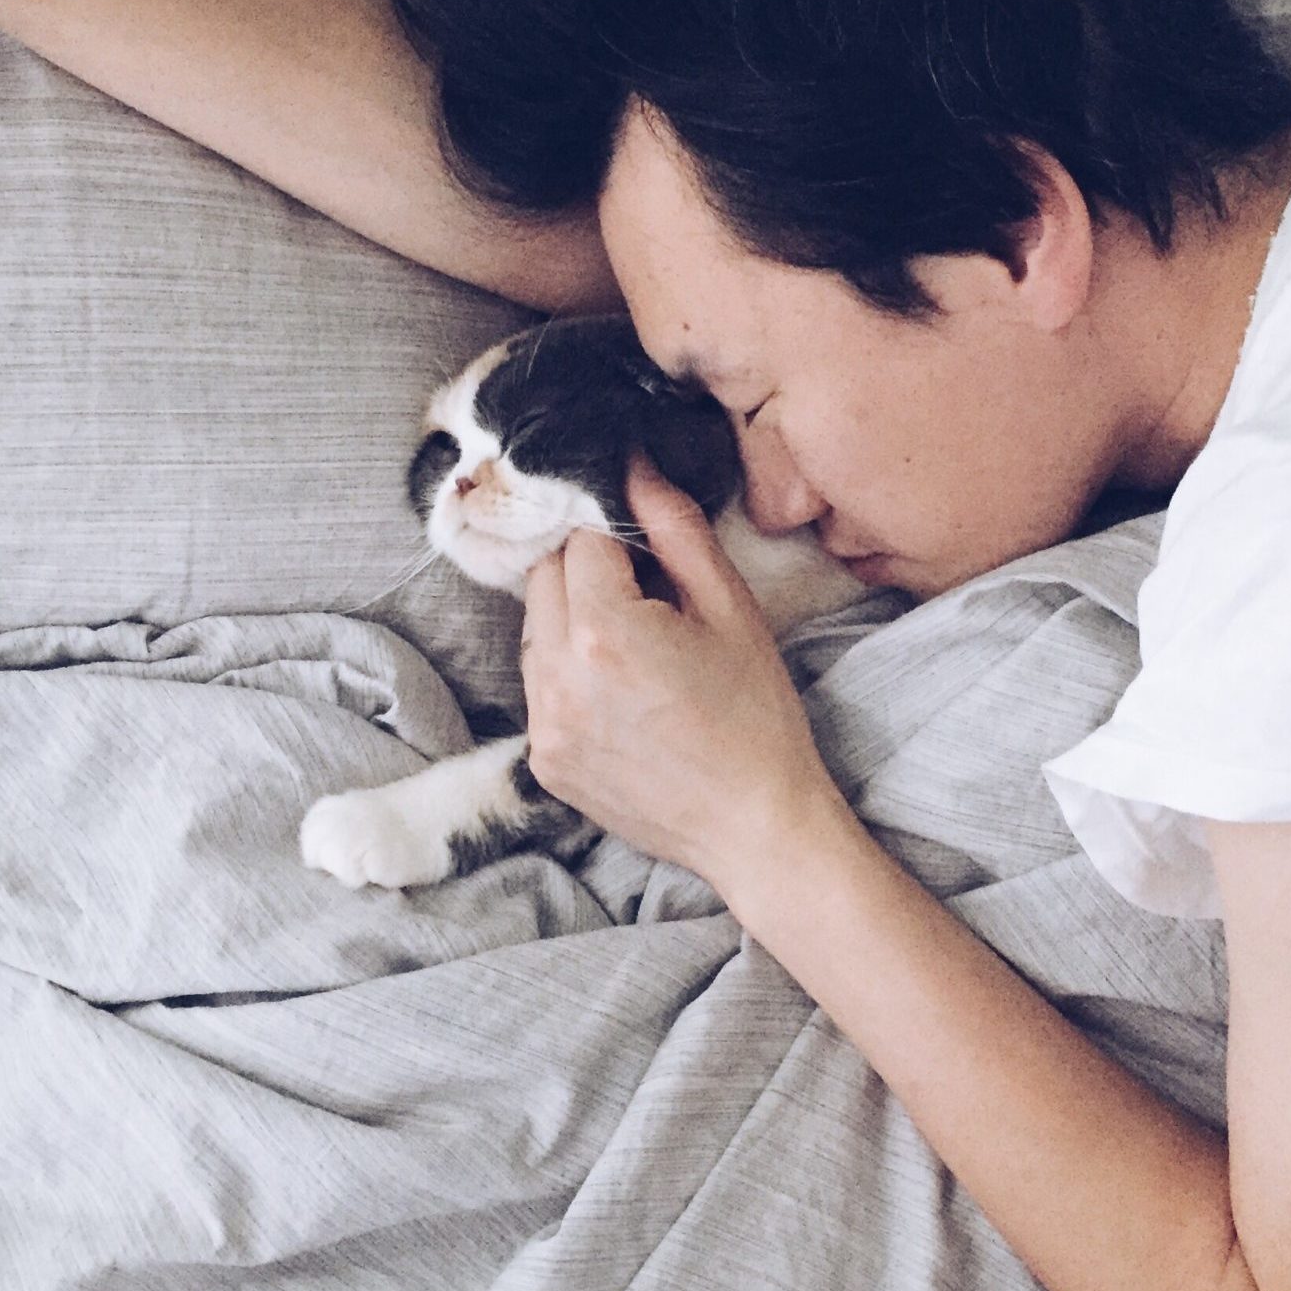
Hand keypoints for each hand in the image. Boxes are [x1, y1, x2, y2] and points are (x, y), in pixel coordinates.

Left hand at [521, 454, 844, 889]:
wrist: (756, 826)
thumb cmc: (757, 717)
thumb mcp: (731, 609)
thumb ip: (674, 527)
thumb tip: (632, 464)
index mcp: (604, 630)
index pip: (580, 536)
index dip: (611, 523)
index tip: (643, 535)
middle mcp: (557, 676)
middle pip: (543, 576)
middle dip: (585, 565)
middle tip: (644, 584)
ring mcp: (543, 724)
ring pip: (533, 630)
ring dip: (571, 615)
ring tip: (635, 641)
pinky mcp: (541, 760)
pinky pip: (539, 686)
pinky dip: (568, 671)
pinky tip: (622, 689)